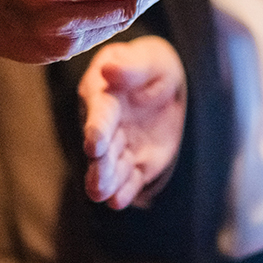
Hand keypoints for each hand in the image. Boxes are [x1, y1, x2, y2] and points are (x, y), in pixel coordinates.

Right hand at [79, 36, 185, 209]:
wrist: (167, 87)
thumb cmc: (151, 68)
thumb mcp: (148, 60)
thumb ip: (130, 66)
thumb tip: (109, 69)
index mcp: (104, 97)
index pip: (100, 114)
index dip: (97, 128)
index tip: (95, 143)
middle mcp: (107, 127)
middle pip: (102, 148)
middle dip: (100, 164)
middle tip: (97, 180)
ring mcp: (120, 148)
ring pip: (111, 168)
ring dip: (106, 181)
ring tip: (102, 194)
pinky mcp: (136, 165)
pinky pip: (130, 181)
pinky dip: (124, 192)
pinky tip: (118, 202)